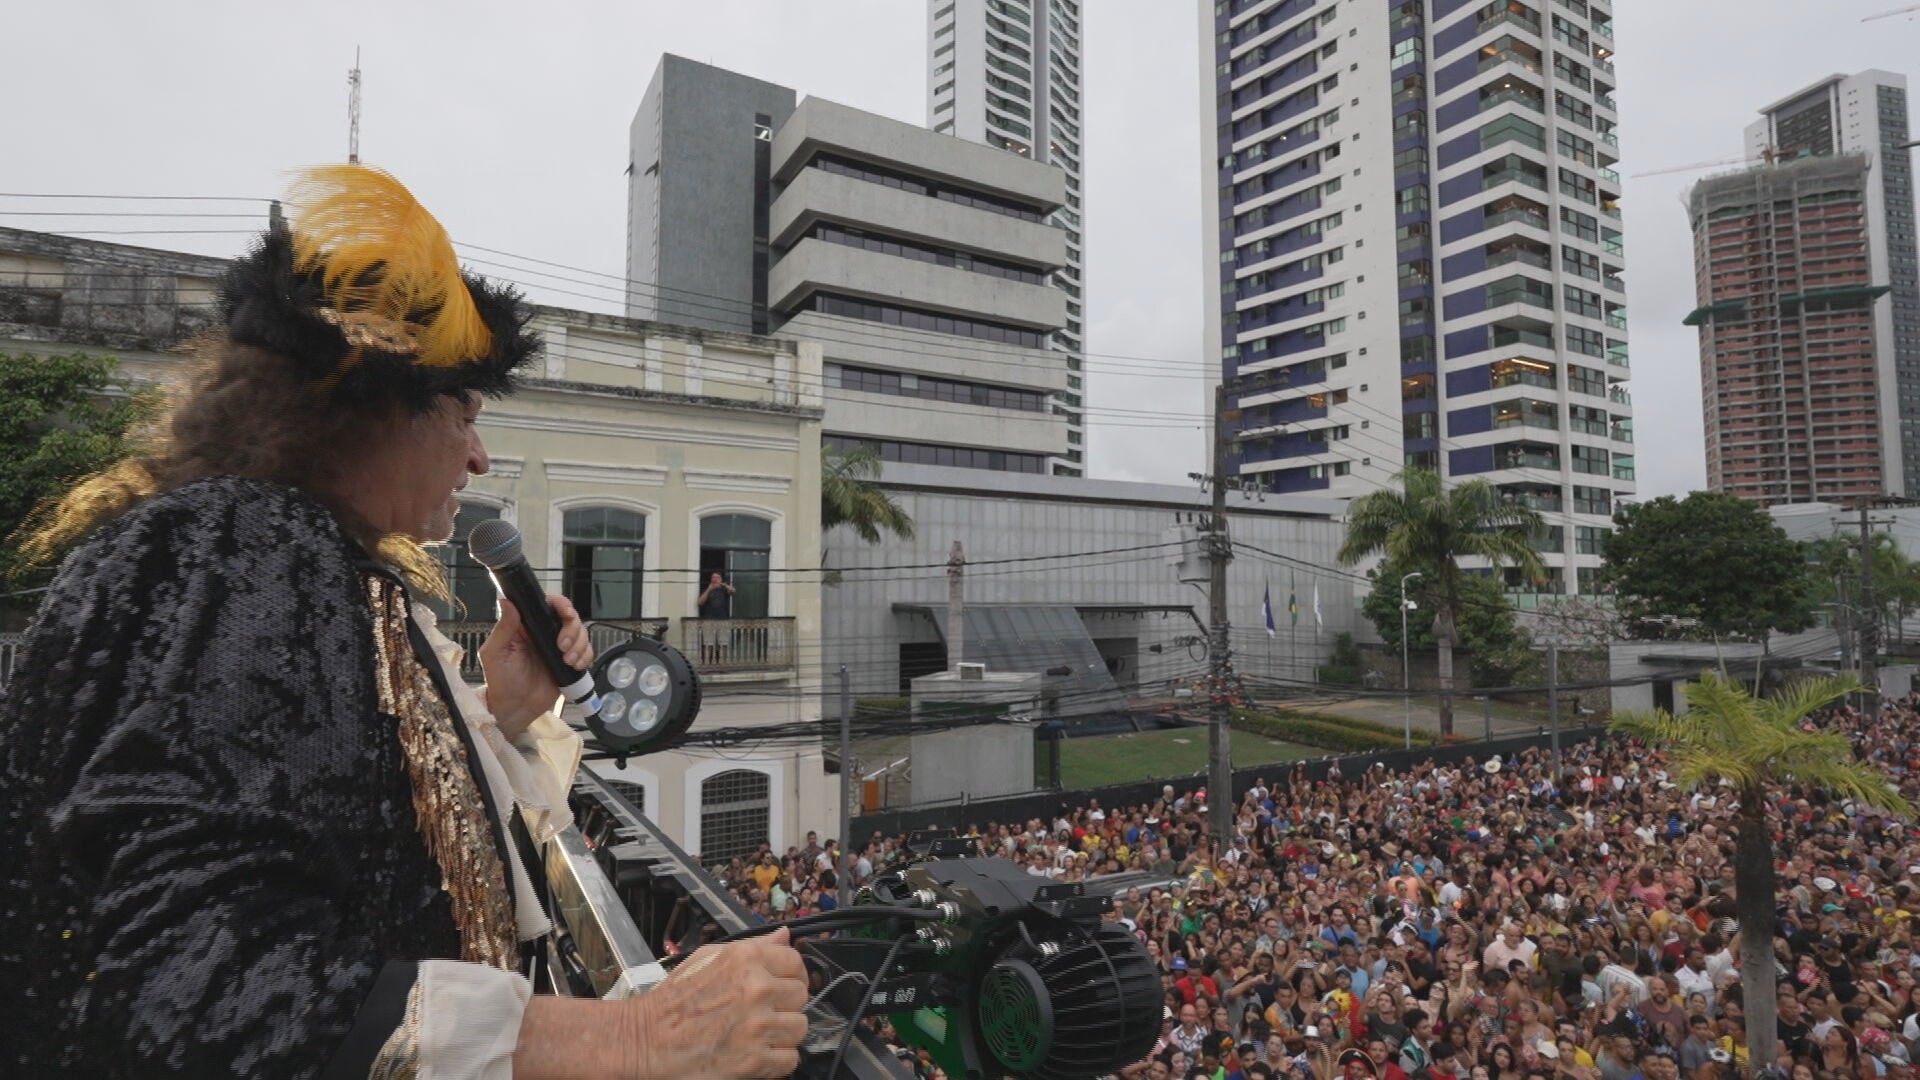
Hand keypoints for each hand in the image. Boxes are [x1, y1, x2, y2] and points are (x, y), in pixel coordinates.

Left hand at [481, 594, 591, 739]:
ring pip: (581, 633)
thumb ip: (503, 627)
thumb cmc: (501, 681)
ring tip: (567, 661)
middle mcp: (544, 633)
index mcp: (527, 626)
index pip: (547, 605)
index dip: (560, 605)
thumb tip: (506, 601)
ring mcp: (558, 647)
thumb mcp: (495, 653)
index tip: (565, 613)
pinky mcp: (569, 661)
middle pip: (570, 617)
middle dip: (572, 629)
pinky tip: (574, 666)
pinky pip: (586, 651)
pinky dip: (585, 656)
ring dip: (579, 645)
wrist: (516, 708)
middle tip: (562, 646)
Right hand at [634, 928, 809, 1077]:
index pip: (795, 963)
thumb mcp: (708, 958)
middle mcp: (757, 989)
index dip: (790, 976)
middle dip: (785, 1005)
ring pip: (800, 1028)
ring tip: (758, 1034)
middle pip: (801, 996)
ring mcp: (758, 1026)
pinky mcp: (755, 1060)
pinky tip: (755, 1052)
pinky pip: (790, 1059)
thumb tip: (784, 936)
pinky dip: (776, 1061)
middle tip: (763, 1012)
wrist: (645, 1040)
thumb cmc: (672, 1002)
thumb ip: (753, 946)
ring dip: (782, 1033)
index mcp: (747, 959)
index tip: (781, 985)